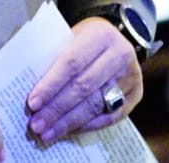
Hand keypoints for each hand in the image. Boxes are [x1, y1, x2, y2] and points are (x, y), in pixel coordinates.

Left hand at [24, 16, 142, 144]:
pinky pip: (109, 117)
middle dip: (57, 109)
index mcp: (101, 35)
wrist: (115, 39)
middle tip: (36, 124)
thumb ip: (55, 59)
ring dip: (69, 122)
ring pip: (96, 105)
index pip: (72, 63)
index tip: (32, 103)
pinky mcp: (136, 94)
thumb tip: (33, 95)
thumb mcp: (70, 38)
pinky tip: (68, 131)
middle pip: (84, 87)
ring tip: (48, 133)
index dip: (51, 85)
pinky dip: (86, 126)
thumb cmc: (84, 40)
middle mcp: (121, 54)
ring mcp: (131, 76)